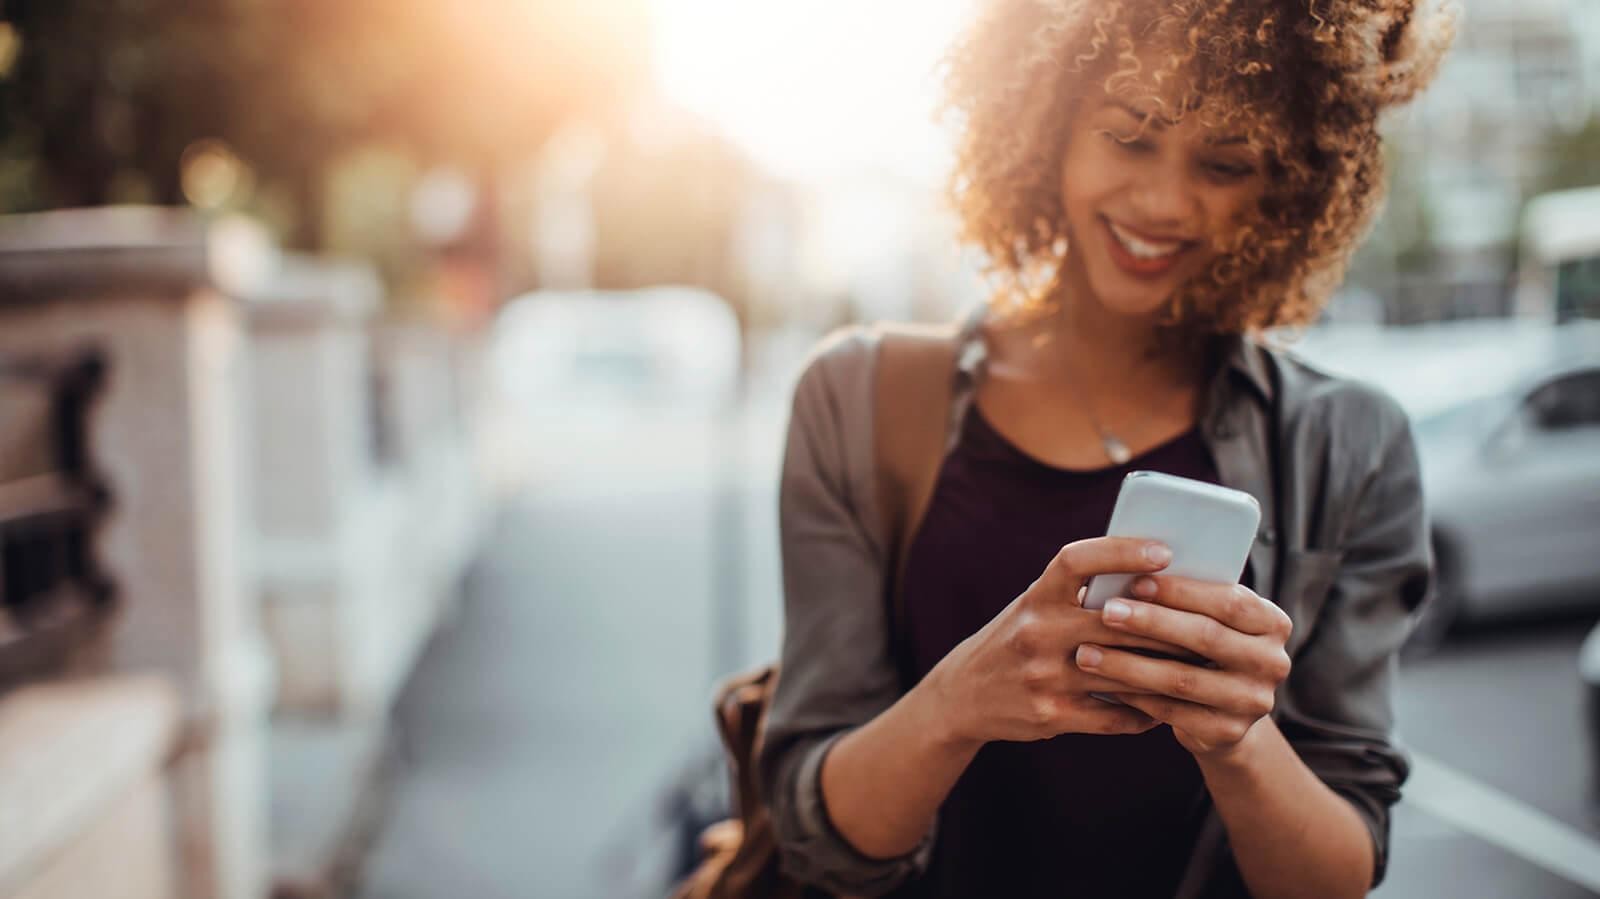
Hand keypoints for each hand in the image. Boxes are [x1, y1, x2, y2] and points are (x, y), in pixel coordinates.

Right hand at [923, 537, 1199, 746]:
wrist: (964, 695)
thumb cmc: (1015, 639)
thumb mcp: (1034, 606)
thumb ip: (1079, 593)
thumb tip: (1152, 576)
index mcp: (1035, 596)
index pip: (1078, 560)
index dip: (1122, 551)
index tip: (1164, 551)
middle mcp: (1036, 631)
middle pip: (1117, 622)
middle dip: (1168, 624)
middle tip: (1211, 622)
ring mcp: (1043, 675)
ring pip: (1123, 671)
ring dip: (1166, 671)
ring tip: (1200, 667)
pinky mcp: (1051, 714)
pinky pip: (1114, 714)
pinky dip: (1144, 712)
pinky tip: (1165, 707)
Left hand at [1073, 574, 1292, 758]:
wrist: (1221, 714)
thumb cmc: (1202, 648)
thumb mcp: (1208, 619)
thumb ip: (1187, 599)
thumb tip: (1131, 569)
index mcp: (1273, 623)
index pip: (1229, 601)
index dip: (1182, 591)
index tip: (1136, 580)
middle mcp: (1273, 663)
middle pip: (1206, 637)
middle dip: (1151, 622)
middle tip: (1106, 612)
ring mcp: (1253, 702)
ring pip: (1182, 679)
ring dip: (1129, 664)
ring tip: (1087, 653)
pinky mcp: (1228, 733)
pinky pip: (1172, 712)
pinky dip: (1134, 696)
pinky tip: (1102, 684)